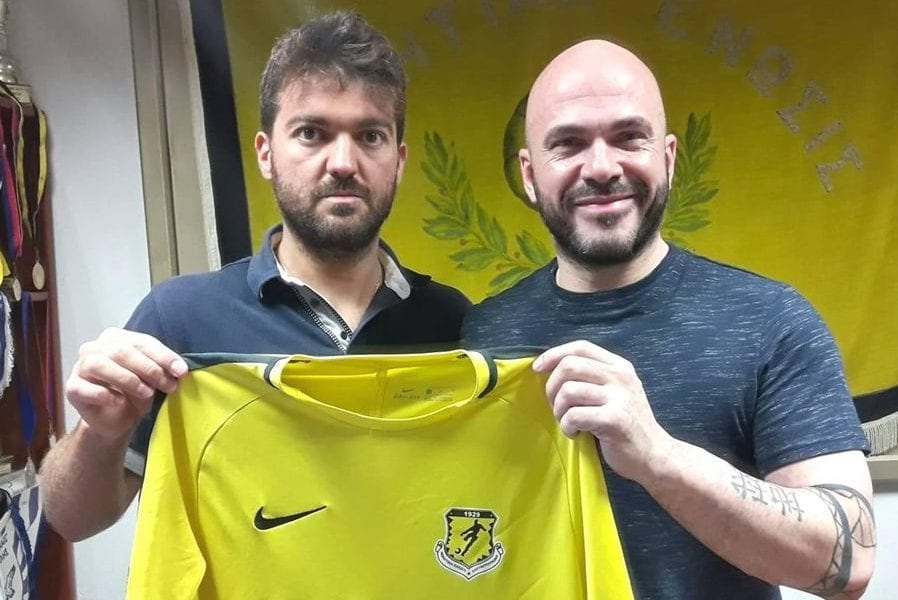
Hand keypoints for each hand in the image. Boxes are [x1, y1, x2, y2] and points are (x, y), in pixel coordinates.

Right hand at [65, 328, 186, 441]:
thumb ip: (163, 369)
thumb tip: (180, 369)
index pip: (141, 342)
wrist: (115, 420)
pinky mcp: (72, 388)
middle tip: (167, 385)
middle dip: (149, 368)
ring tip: (147, 393)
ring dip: (128, 379)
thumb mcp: (153, 378)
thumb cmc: (134, 393)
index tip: (181, 371)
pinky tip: (119, 401)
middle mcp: (95, 348)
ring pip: (100, 364)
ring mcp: (80, 367)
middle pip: (121, 351)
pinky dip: (104, 394)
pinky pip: (84, 388)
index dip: (163, 356)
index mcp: (116, 338)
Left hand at [533, 340, 672, 482]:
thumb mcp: (615, 391)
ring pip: (568, 391)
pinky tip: (576, 433)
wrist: (653, 455)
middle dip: (552, 387)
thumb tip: (549, 368)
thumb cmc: (625, 425)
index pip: (580, 347)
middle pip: (569, 366)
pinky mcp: (615, 419)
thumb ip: (591, 376)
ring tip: (568, 422)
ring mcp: (620, 397)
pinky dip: (567, 427)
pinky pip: (574, 416)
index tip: (537, 368)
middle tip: (557, 407)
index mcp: (619, 366)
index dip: (554, 354)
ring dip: (558, 410)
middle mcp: (621, 377)